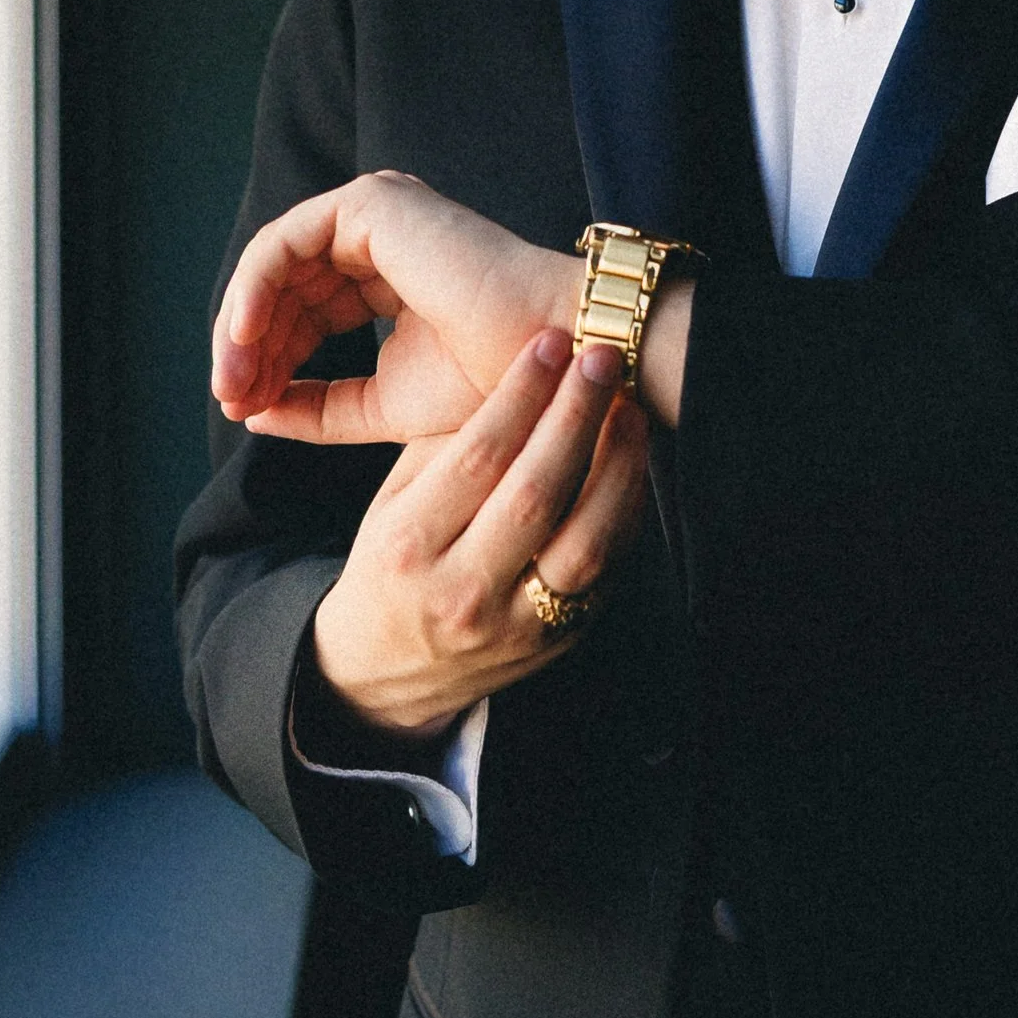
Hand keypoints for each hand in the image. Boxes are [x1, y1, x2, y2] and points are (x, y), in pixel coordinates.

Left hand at [212, 171, 576, 443]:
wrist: (547, 359)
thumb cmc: (487, 381)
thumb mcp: (380, 405)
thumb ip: (318, 407)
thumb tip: (252, 411)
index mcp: (387, 271)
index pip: (306, 311)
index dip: (271, 359)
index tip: (247, 410)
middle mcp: (378, 235)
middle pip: (284, 288)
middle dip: (250, 345)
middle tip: (233, 399)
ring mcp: (376, 213)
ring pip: (275, 263)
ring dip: (243, 324)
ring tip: (236, 380)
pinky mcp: (372, 204)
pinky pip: (285, 243)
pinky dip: (254, 289)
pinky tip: (248, 339)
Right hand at [309, 325, 650, 734]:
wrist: (385, 673)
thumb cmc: (391, 566)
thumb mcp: (391, 505)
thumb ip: (447, 448)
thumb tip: (520, 376)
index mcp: (408, 547)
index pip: (478, 457)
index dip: (521, 393)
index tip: (551, 344)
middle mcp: (461, 591)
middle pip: (536, 493)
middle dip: (575, 416)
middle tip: (602, 359)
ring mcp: (515, 625)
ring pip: (586, 541)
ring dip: (617, 465)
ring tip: (629, 408)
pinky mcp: (558, 643)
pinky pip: (607, 571)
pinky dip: (626, 512)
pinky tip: (631, 464)